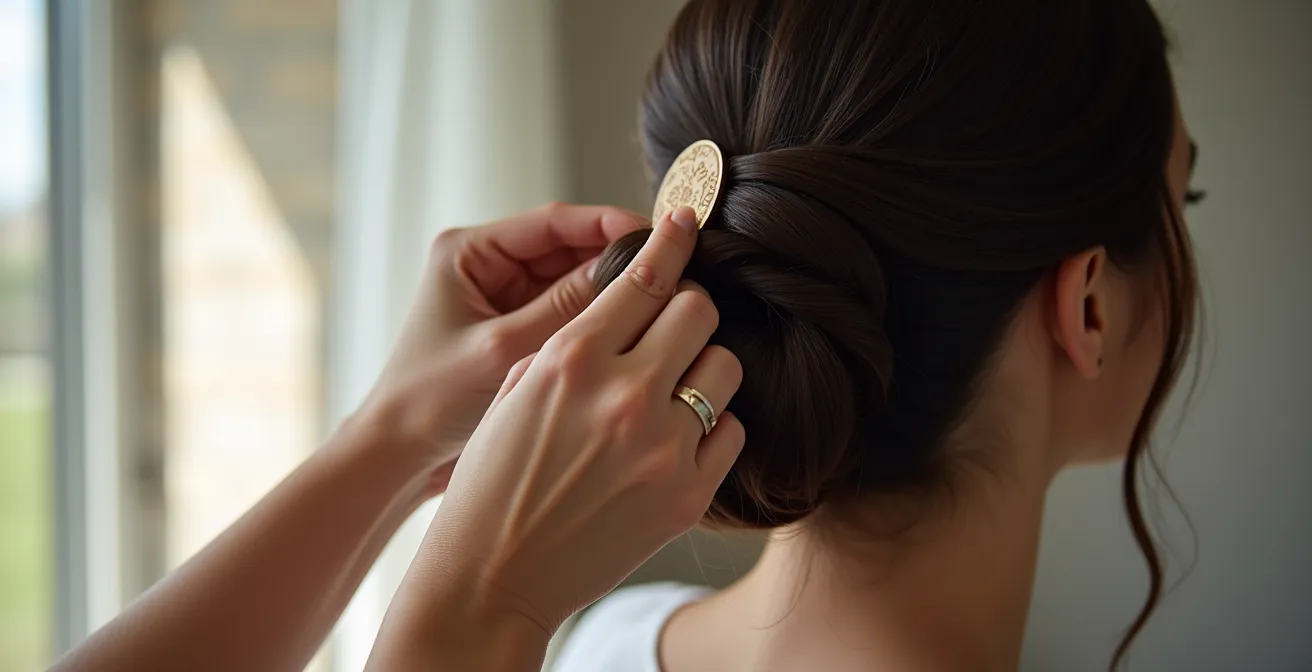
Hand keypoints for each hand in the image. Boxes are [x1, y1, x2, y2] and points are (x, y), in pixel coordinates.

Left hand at [353, 203, 643, 491]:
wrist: (397, 457)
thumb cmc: (429, 402)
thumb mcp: (502, 351)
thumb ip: (566, 310)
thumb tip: (632, 275)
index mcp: (468, 252)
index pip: (552, 221)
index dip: (608, 224)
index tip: (657, 236)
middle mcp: (487, 267)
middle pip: (569, 247)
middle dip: (617, 259)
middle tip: (673, 271)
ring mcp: (504, 299)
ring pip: (574, 281)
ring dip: (611, 292)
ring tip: (660, 303)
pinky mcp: (517, 330)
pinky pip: (568, 315)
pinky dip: (597, 322)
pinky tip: (632, 333)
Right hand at [373, 207, 745, 661]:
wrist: (493, 574)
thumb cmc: (493, 479)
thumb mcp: (515, 390)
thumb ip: (573, 342)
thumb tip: (624, 304)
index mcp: (572, 359)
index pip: (645, 277)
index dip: (673, 242)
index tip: (689, 224)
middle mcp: (622, 394)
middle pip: (698, 309)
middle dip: (686, 310)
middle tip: (671, 329)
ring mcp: (661, 446)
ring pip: (724, 365)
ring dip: (703, 369)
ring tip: (672, 392)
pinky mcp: (687, 494)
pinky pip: (731, 431)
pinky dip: (711, 429)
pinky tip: (676, 441)